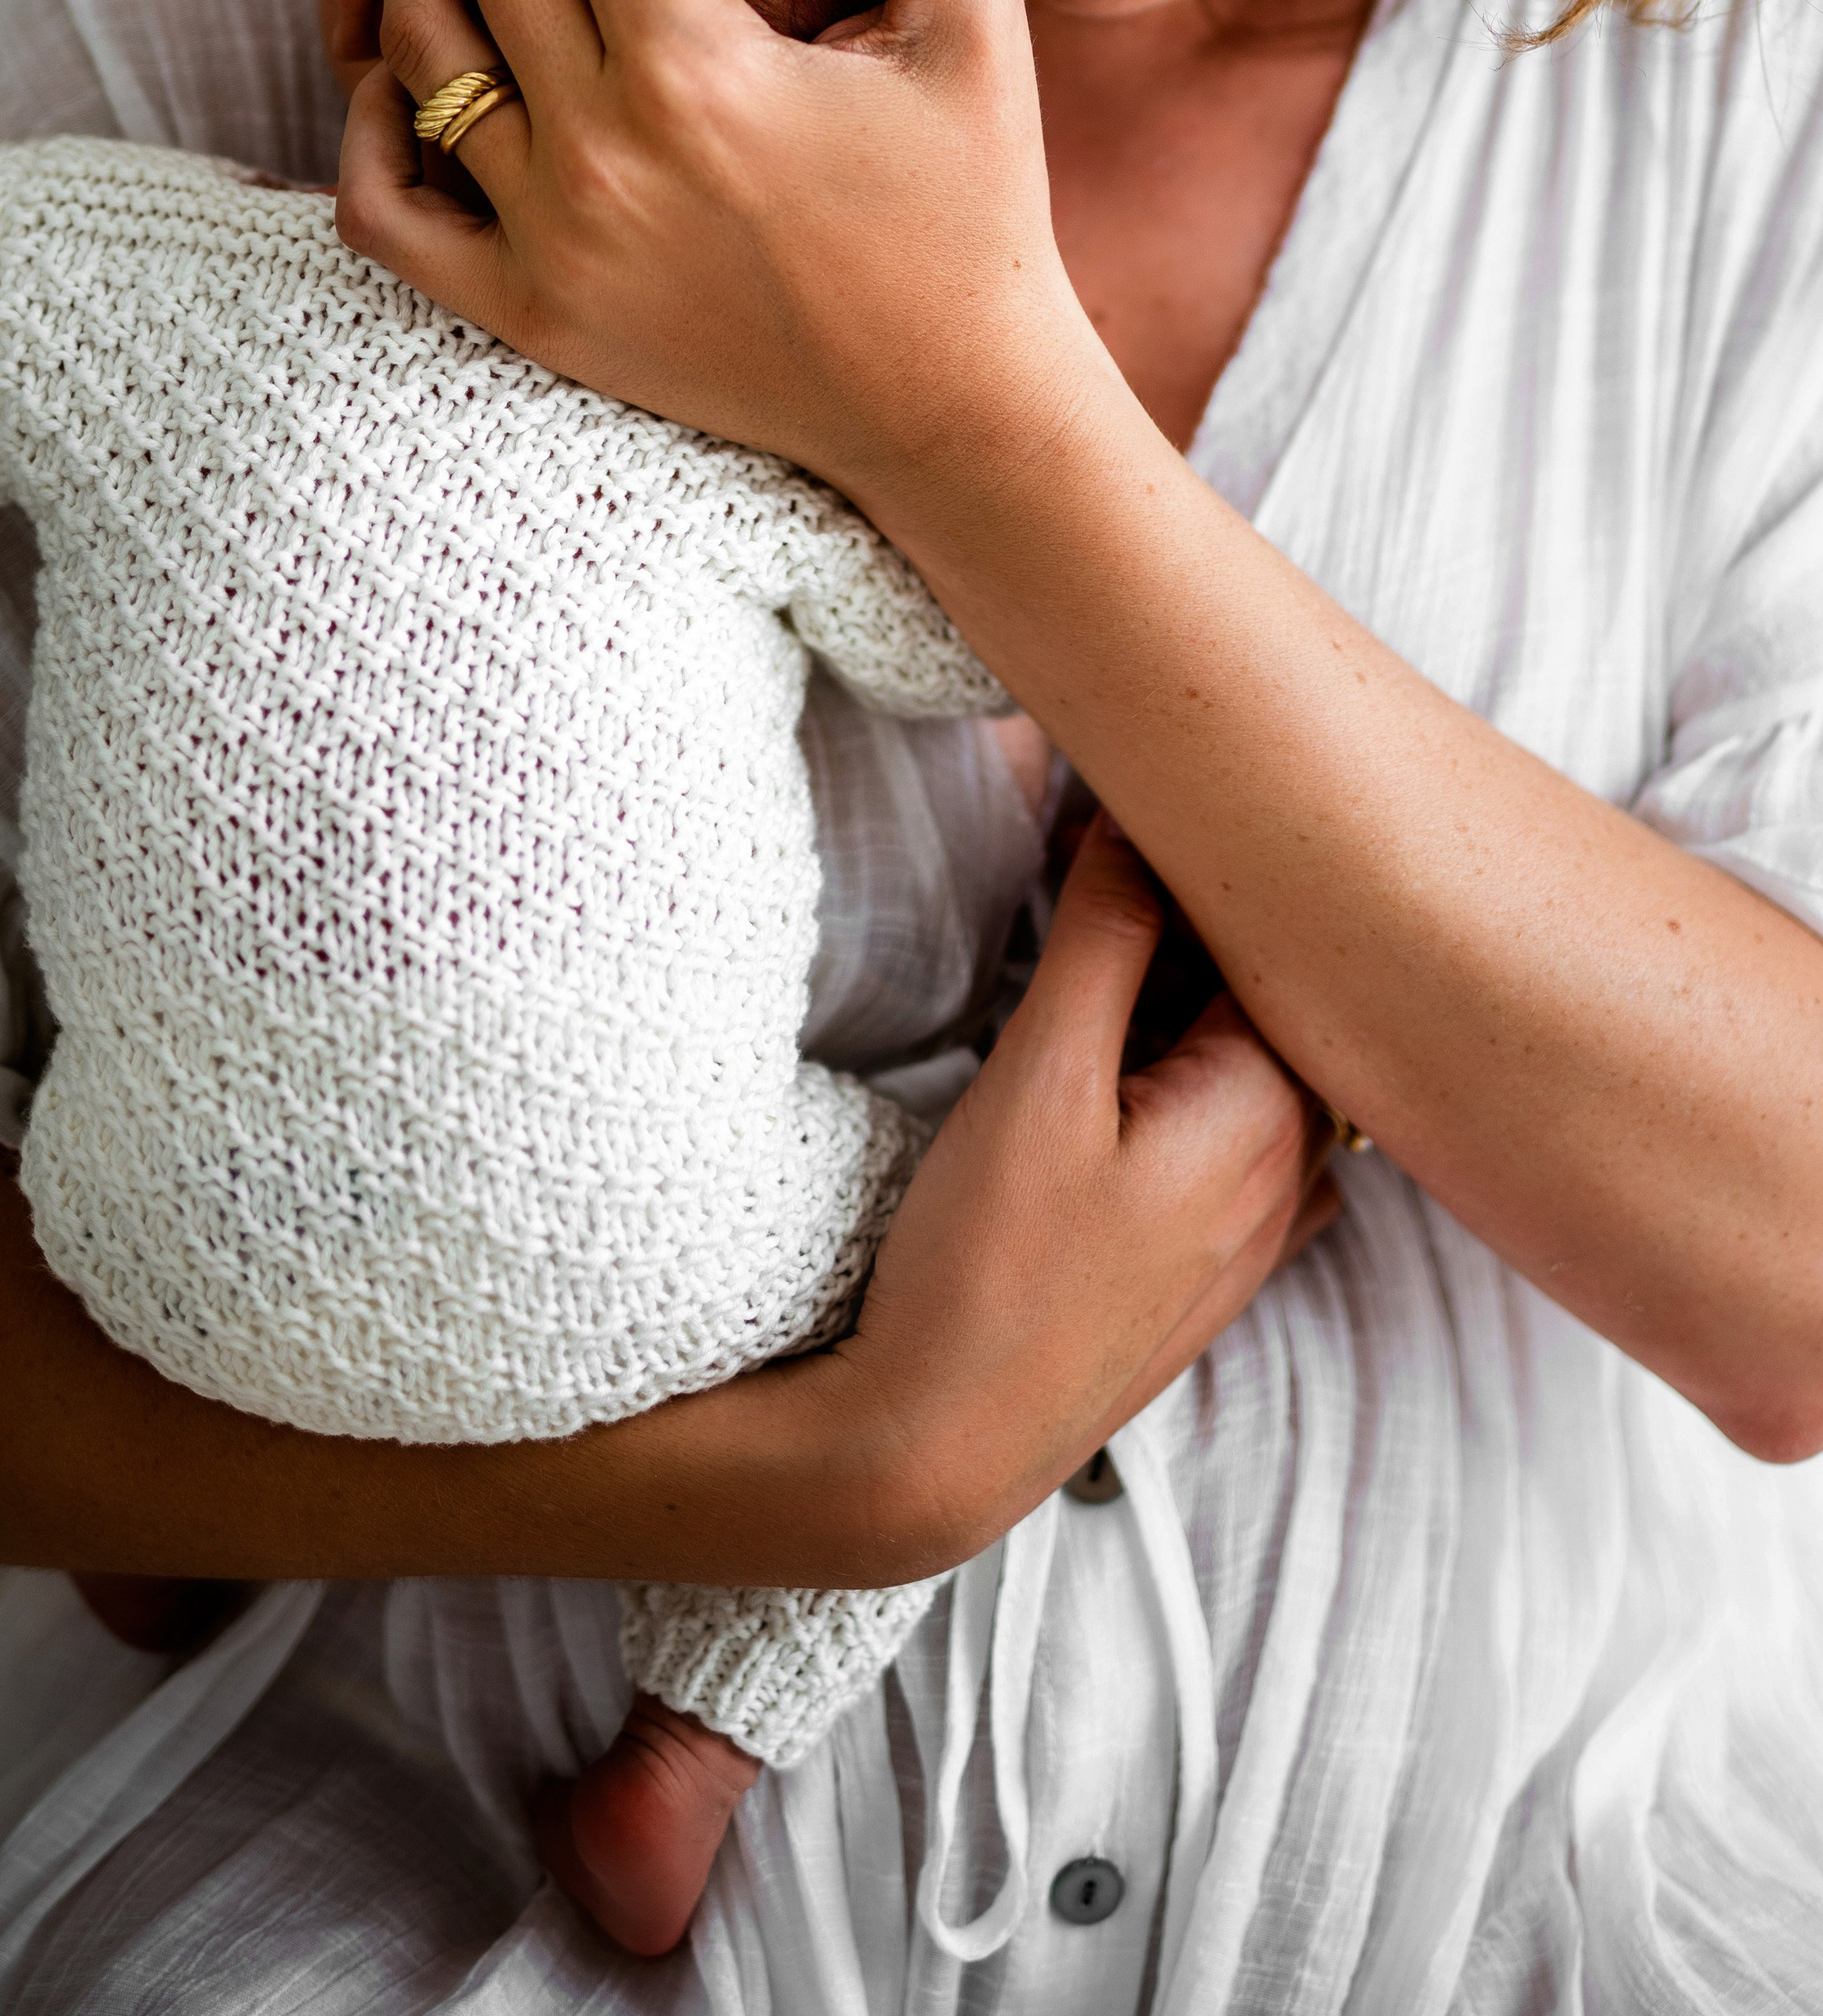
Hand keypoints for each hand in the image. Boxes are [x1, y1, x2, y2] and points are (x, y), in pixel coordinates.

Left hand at [335, 0, 1093, 503]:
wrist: (950, 411)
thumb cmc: (974, 205)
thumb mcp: (978, 14)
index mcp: (701, 65)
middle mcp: (599, 152)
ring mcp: (547, 243)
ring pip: (418, 41)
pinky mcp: (528, 316)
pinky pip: (386, 210)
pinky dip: (366, 122)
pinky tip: (397, 48)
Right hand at [830, 814, 1334, 1568]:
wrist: (942, 1447)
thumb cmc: (988, 1265)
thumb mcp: (1042, 1077)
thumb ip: (1107, 939)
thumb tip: (1138, 814)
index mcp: (1273, 1111)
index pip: (1277, 936)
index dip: (1213, 853)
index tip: (1146, 791)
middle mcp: (1295, 1171)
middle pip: (1275, 999)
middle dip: (1210, 920)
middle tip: (1118, 845)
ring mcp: (1260, 1228)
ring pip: (1256, 1063)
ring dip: (1198, 996)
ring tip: (1116, 933)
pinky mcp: (1211, 1265)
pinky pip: (1236, 1130)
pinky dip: (1194, 1072)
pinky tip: (1124, 1056)